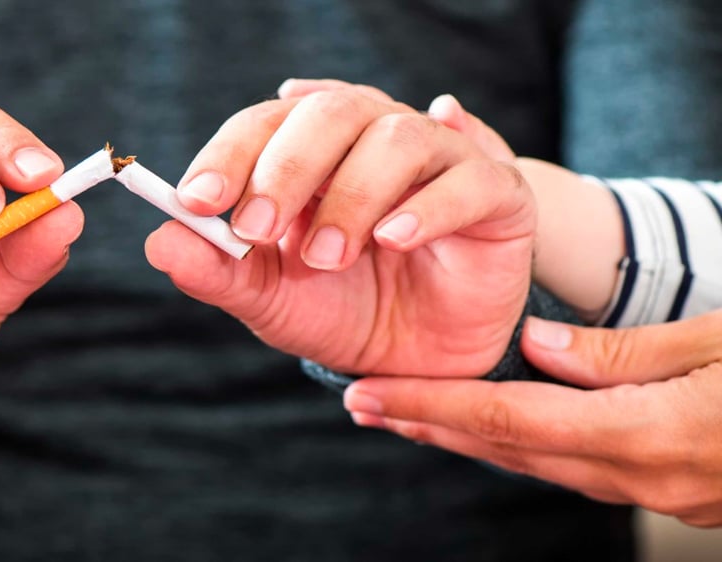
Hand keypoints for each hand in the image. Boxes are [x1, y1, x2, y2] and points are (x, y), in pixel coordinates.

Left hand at [147, 79, 534, 375]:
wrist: (418, 361)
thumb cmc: (342, 311)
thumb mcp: (271, 300)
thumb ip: (218, 271)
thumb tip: (159, 243)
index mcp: (311, 150)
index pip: (265, 123)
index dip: (229, 154)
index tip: (195, 201)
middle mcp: (372, 137)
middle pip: (331, 111)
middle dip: (285, 168)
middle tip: (256, 227)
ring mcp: (438, 159)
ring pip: (396, 137)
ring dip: (350, 195)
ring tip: (327, 257)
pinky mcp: (496, 194)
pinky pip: (467, 179)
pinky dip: (425, 207)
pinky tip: (392, 241)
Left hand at [343, 310, 721, 526]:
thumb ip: (624, 354)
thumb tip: (533, 349)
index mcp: (652, 434)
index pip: (509, 422)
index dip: (431, 407)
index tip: (367, 393)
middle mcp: (645, 476)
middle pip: (510, 451)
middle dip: (429, 425)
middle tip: (359, 403)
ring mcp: (663, 493)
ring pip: (540, 465)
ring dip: (468, 440)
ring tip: (408, 412)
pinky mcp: (677, 489)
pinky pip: (578, 469)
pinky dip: (523, 448)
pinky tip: (495, 430)